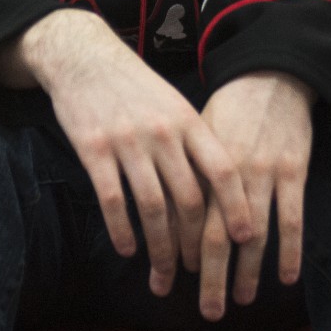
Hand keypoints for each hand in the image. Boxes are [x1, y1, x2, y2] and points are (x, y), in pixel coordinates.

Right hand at [22, 9, 255, 296]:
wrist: (83, 56)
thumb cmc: (134, 86)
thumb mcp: (173, 104)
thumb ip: (193, 142)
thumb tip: (216, 190)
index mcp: (187, 121)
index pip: (222, 169)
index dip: (237, 206)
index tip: (247, 238)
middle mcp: (162, 133)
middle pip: (189, 198)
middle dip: (196, 242)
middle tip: (199, 271)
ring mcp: (127, 142)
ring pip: (153, 207)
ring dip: (161, 249)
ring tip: (164, 275)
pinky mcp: (93, 150)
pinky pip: (113, 200)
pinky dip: (122, 230)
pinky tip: (128, 250)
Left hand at [196, 72, 313, 321]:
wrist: (271, 75)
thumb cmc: (229, 109)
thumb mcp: (197, 136)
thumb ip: (183, 174)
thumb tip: (163, 213)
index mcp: (199, 164)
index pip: (186, 219)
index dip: (180, 252)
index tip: (172, 279)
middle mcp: (228, 173)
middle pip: (217, 235)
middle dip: (211, 277)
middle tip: (207, 312)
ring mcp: (263, 173)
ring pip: (254, 233)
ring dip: (248, 272)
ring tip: (241, 301)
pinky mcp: (293, 171)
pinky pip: (292, 219)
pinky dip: (289, 251)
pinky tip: (285, 277)